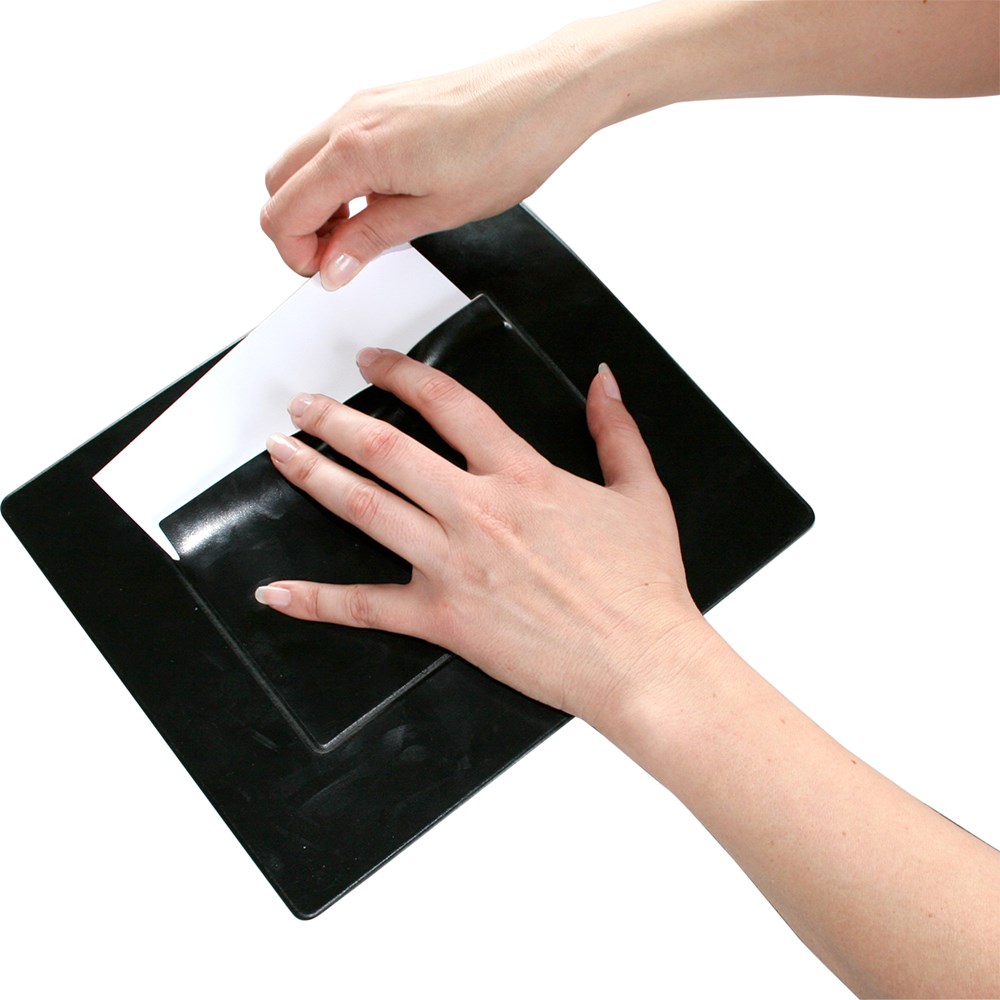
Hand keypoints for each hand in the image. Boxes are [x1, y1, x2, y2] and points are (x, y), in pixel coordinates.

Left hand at [254, 348, 711, 726]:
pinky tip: (277, 591)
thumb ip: (616, 430)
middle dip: (335, 419)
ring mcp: (452, 564)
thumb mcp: (640, 491)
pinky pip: (367, 607)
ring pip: (365, 507)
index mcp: (522, 476)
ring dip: (314, 475)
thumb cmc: (643, 583)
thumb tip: (603, 380)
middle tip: (303, 404)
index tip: (374, 363)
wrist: (640, 660)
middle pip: (387, 448)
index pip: (449, 405)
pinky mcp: (443, 618)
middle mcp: (477, 511)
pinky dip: (317, 600)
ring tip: (280, 453)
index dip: (404, 375)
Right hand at [259, 34, 606, 290]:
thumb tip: (334, 266)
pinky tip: (375, 202)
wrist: (545, 94)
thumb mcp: (434, 213)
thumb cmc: (505, 146)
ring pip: (302, 161)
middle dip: (296, 230)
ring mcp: (364, 105)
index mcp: (355, 149)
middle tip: (337, 259)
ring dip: (316, 204)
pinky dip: (337, 180)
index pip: (283, 212)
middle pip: (278, 183)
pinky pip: (333, 144)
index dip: (296, 255)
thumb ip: (371, 240)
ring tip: (360, 236)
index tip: (326, 274)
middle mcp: (350, 118)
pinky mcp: (382, 102)